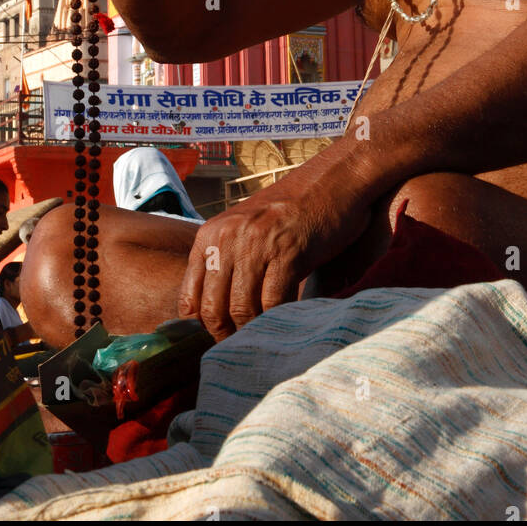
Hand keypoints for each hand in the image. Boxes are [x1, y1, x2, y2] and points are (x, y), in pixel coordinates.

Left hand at [177, 170, 370, 341]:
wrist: (336, 178)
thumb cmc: (295, 208)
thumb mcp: (248, 228)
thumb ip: (228, 260)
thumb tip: (217, 313)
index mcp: (211, 234)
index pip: (190, 298)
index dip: (204, 326)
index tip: (222, 338)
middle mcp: (227, 238)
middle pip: (212, 310)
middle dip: (227, 336)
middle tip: (244, 347)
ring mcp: (256, 244)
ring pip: (241, 310)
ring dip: (254, 331)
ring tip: (266, 339)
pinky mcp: (288, 252)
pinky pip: (274, 303)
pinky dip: (279, 320)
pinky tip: (287, 322)